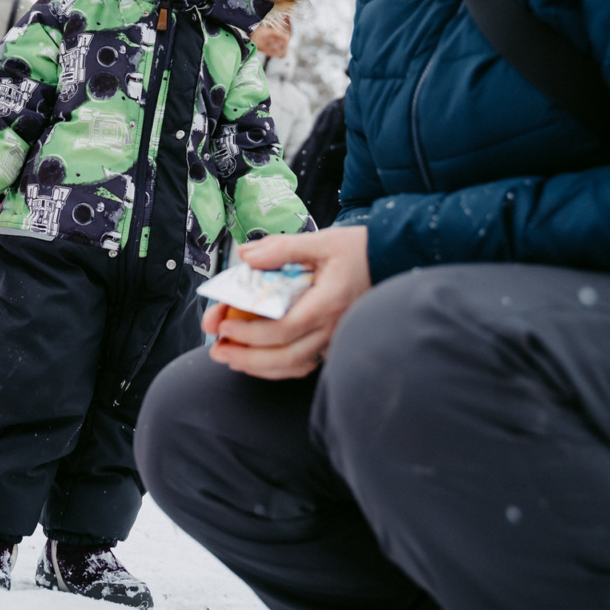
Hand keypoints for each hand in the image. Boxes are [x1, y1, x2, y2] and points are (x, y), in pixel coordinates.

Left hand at [204, 226, 370, 379]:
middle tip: (217, 349)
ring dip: (258, 367)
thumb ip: (282, 248)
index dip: (250, 332)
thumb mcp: (322, 241)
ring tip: (229, 358)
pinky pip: (304, 365)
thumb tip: (246, 256)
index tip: (224, 325)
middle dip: (246, 357)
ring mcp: (335, 340)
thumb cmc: (359, 251)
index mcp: (328, 303)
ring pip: (294, 366)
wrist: (393, 262)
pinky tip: (257, 361)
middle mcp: (333, 328)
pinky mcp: (334, 344)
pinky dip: (277, 367)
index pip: (284, 328)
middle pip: (285, 356)